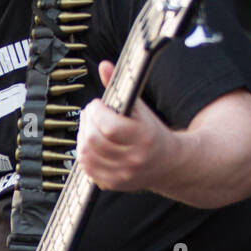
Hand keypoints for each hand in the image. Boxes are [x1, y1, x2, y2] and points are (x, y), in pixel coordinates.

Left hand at [77, 59, 176, 192]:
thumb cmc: (152, 132)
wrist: (168, 163)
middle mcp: (133, 159)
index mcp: (144, 138)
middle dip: (87, 123)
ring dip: (82, 137)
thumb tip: (104, 66)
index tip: (97, 104)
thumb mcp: (140, 108)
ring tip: (90, 127)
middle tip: (91, 114)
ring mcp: (122, 175)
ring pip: (85, 155)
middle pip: (93, 141)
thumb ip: (120, 87)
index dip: (96, 112)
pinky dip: (84, 153)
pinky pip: (86, 168)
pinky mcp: (112, 184)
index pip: (109, 127)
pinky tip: (91, 144)